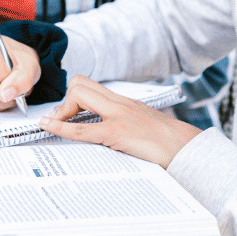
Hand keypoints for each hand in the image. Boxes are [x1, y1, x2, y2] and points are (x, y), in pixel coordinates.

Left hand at [37, 75, 202, 166]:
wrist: (189, 151)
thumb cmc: (170, 145)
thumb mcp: (144, 128)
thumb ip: (126, 125)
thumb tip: (107, 135)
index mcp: (125, 103)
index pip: (90, 86)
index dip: (72, 98)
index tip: (67, 116)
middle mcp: (119, 104)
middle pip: (79, 84)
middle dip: (65, 103)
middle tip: (63, 122)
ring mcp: (118, 117)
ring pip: (77, 95)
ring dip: (61, 112)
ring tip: (56, 126)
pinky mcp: (117, 133)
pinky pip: (81, 129)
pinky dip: (60, 127)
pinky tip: (47, 127)